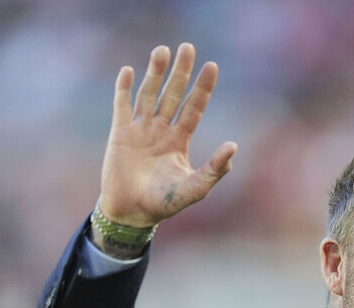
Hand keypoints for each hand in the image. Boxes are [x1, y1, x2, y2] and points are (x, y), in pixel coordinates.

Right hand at [98, 42, 236, 228]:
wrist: (132, 213)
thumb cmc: (164, 203)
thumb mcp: (195, 188)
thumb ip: (214, 169)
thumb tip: (233, 146)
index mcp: (179, 140)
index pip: (193, 107)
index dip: (203, 88)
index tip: (212, 66)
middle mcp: (161, 130)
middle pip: (173, 93)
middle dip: (180, 72)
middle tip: (188, 47)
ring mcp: (140, 129)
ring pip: (149, 94)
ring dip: (155, 73)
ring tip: (162, 50)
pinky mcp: (120, 133)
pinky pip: (122, 106)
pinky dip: (123, 89)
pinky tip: (127, 71)